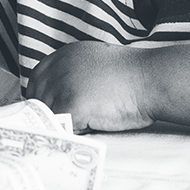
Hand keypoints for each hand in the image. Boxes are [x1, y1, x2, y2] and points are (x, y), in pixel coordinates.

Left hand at [27, 42, 153, 131]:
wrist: (152, 78)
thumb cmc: (134, 75)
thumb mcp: (96, 62)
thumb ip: (75, 72)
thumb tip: (61, 94)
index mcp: (63, 56)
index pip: (36, 79)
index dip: (42, 97)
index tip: (50, 111)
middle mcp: (58, 68)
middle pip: (39, 98)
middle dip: (50, 113)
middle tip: (66, 124)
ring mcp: (63, 86)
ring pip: (49, 115)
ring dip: (63, 123)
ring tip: (85, 122)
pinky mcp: (72, 105)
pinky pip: (62, 127)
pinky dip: (73, 132)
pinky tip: (90, 127)